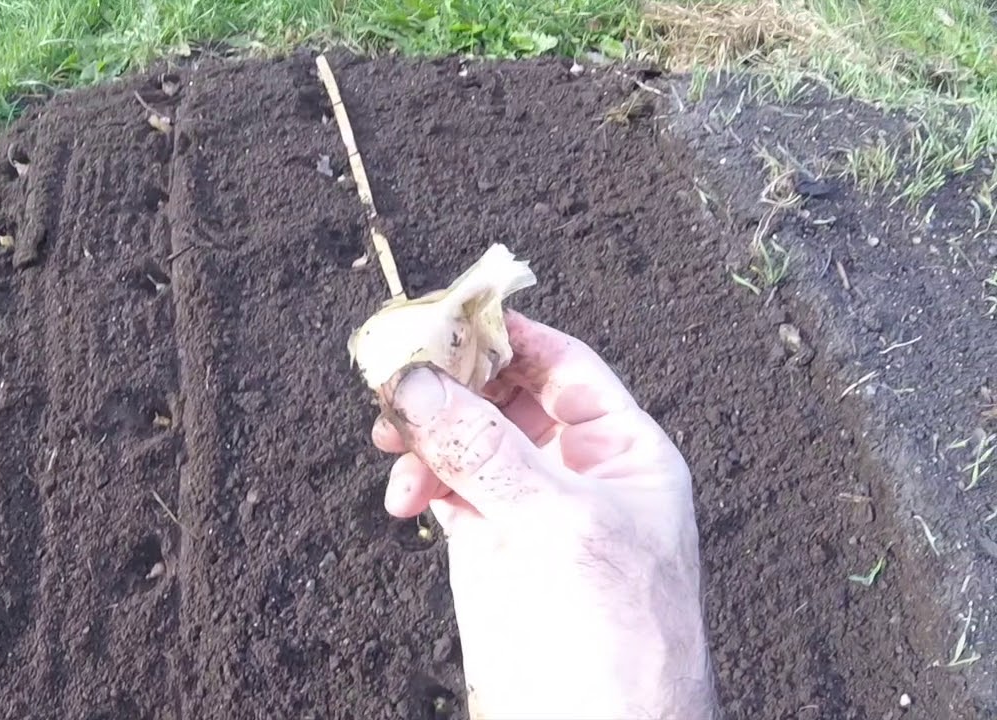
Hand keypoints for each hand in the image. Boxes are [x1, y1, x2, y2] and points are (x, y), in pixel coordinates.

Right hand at [372, 311, 716, 719]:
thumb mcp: (560, 525)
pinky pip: (443, 486)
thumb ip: (485, 448)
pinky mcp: (488, 544)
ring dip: (424, 432)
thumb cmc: (621, 637)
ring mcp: (527, 506)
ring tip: (393, 444)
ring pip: (464, 437)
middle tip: (399, 377)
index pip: (562, 365)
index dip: (507, 334)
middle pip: (502, 393)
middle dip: (451, 383)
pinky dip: (417, 481)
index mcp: (622, 450)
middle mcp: (574, 469)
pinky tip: (405, 498)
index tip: (447, 315)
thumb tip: (418, 381)